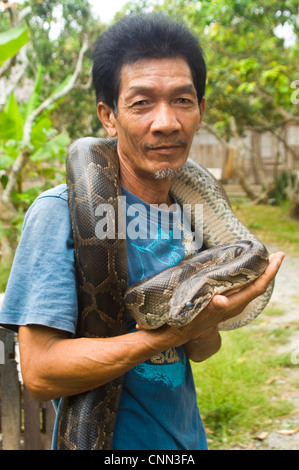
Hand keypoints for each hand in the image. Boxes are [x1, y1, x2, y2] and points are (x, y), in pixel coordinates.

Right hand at [166, 251, 284, 344]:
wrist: (185, 329)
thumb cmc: (192, 319)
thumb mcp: (201, 310)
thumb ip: (213, 306)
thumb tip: (221, 301)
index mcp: (235, 304)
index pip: (259, 287)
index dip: (270, 273)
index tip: (278, 257)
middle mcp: (238, 303)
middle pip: (259, 284)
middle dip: (268, 269)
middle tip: (275, 253)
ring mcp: (233, 301)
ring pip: (252, 285)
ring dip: (259, 272)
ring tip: (263, 257)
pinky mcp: (227, 299)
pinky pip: (243, 285)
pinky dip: (247, 275)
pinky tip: (244, 267)